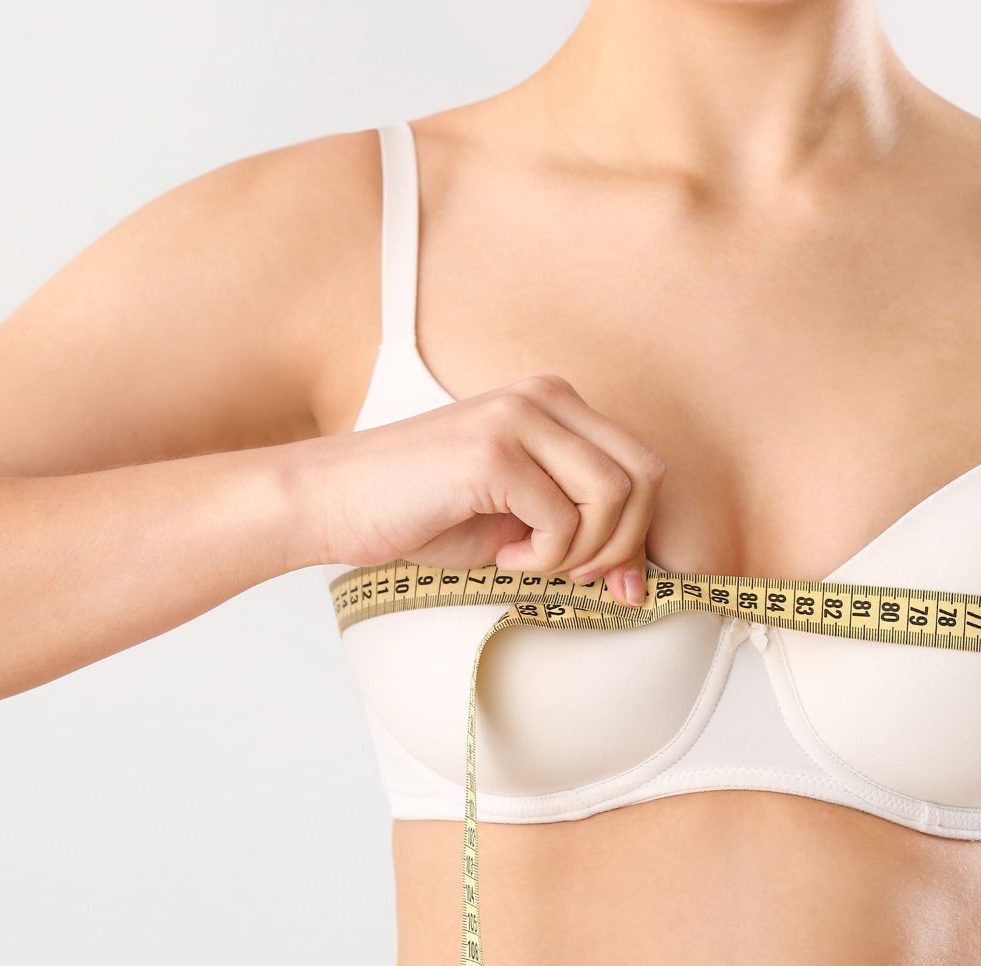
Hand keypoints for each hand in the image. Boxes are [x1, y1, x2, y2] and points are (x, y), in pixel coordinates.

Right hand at [304, 374, 664, 605]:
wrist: (335, 500)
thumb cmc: (422, 511)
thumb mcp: (518, 516)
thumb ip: (579, 525)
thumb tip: (636, 580)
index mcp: (554, 401)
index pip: (643, 464)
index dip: (640, 533)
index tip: (617, 584)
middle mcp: (543, 396)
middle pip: (645, 476)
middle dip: (621, 544)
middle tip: (572, 575)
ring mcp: (519, 417)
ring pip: (613, 497)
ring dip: (580, 552)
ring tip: (528, 562)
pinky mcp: (493, 451)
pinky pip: (563, 521)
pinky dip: (540, 559)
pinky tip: (501, 558)